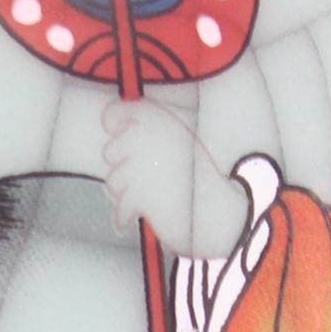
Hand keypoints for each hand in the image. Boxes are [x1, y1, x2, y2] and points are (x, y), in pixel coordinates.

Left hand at [102, 100, 246, 259]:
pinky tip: (130, 220)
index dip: (113, 119)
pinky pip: (119, 207)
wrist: (219, 213)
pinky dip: (123, 218)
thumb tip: (112, 134)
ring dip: (124, 195)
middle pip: (110, 151)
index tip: (113, 128)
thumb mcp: (181, 146)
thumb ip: (151, 136)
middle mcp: (150, 138)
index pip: (119, 111)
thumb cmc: (200, 182)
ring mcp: (144, 165)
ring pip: (113, 181)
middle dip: (120, 168)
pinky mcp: (141, 193)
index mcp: (162, 122)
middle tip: (138, 180)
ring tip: (146, 200)